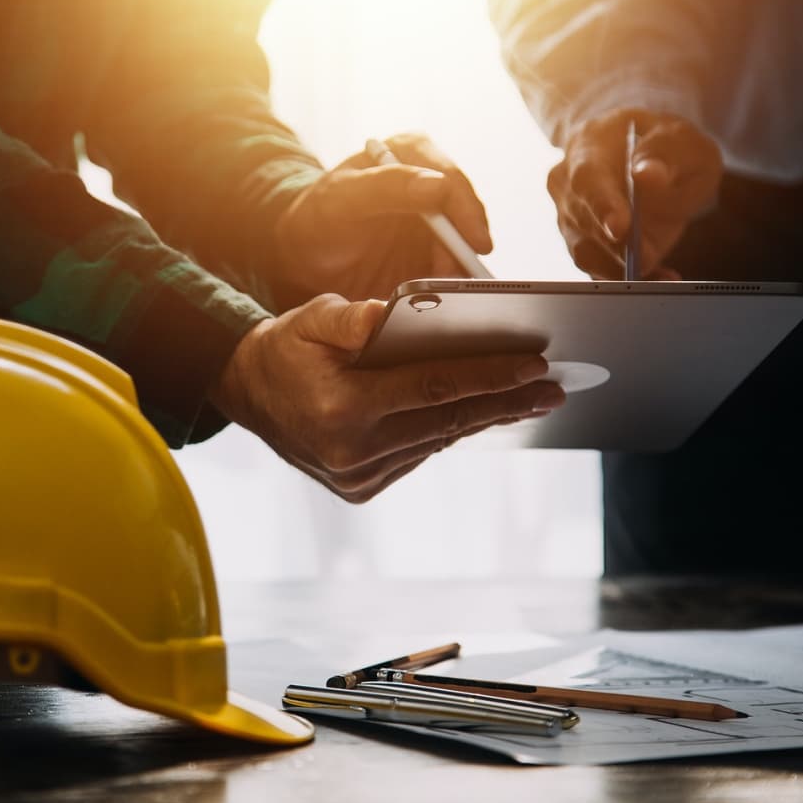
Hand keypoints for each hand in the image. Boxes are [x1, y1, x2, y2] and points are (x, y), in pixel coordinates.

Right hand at [208, 294, 564, 502]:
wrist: (248, 394)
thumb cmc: (287, 348)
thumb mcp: (310, 319)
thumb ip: (349, 317)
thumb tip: (389, 314)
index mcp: (343, 409)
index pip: (433, 387)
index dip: (489, 375)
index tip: (535, 365)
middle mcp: (353, 452)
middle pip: (447, 420)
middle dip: (505, 402)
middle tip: (553, 388)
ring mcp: (358, 477)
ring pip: (436, 441)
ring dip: (483, 419)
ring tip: (527, 399)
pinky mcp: (360, 488)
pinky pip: (418, 454)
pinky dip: (448, 431)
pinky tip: (477, 413)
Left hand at [271, 133, 491, 308]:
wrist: (301, 255)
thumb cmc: (316, 218)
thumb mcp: (342, 198)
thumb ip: (388, 186)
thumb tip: (439, 185)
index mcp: (411, 153)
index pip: (451, 181)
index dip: (468, 214)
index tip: (476, 245)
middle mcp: (429, 181)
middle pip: (466, 217)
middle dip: (466, 250)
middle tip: (463, 281)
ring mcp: (433, 218)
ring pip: (463, 246)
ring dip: (460, 270)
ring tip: (449, 294)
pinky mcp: (431, 251)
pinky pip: (452, 268)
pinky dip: (450, 284)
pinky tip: (441, 298)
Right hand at [548, 109, 722, 278]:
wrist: (639, 154)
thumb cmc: (660, 144)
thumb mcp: (679, 137)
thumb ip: (667, 153)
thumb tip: (649, 176)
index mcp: (588, 146)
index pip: (587, 179)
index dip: (602, 206)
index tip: (620, 229)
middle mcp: (566, 184)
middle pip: (582, 221)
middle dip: (616, 245)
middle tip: (648, 258)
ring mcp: (567, 216)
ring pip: (585, 250)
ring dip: (621, 267)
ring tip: (662, 275)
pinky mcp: (580, 244)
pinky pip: (596, 268)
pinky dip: (626, 277)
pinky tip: (657, 276)